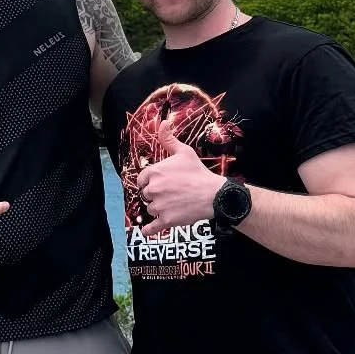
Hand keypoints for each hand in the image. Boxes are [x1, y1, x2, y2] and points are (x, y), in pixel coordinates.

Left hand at [137, 123, 225, 237]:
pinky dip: (148, 230)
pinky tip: (147, 230)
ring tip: (173, 204)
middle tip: (170, 193)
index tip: (157, 183)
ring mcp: (159, 206)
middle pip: (146, 195)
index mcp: (154, 172)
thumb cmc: (198, 172)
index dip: (149, 181)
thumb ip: (169, 139)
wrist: (213, 194)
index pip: (142, 179)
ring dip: (158, 209)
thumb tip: (162, 122)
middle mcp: (153, 189)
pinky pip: (151, 228)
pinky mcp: (166, 220)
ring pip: (150, 209)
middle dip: (155, 195)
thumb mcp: (184, 152)